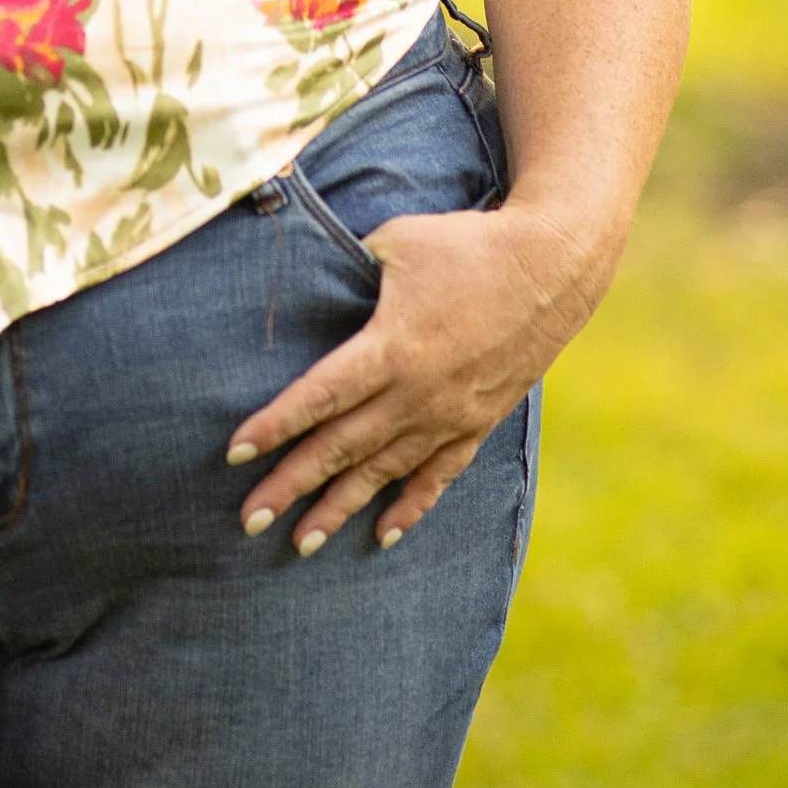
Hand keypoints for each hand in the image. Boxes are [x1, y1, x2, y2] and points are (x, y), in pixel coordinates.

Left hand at [227, 202, 602, 554]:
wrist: (553, 265)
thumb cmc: (466, 245)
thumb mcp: (397, 243)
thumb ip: (346, 271)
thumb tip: (305, 280)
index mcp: (391, 348)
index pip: (319, 397)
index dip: (273, 426)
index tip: (234, 454)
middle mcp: (416, 393)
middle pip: (340, 448)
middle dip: (291, 486)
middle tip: (248, 521)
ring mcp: (449, 415)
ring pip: (382, 472)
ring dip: (340, 509)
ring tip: (301, 544)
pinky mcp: (478, 422)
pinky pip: (438, 475)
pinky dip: (410, 507)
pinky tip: (382, 536)